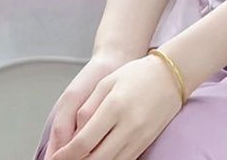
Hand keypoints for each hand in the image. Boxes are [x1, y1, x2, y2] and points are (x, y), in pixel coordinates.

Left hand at [48, 53, 183, 159]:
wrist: (172, 75)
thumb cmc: (138, 74)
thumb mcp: (108, 82)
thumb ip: (88, 108)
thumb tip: (74, 135)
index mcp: (115, 107)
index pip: (83, 142)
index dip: (65, 155)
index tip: (54, 159)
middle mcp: (128, 126)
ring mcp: (139, 137)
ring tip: (80, 159)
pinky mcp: (146, 143)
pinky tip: (98, 158)